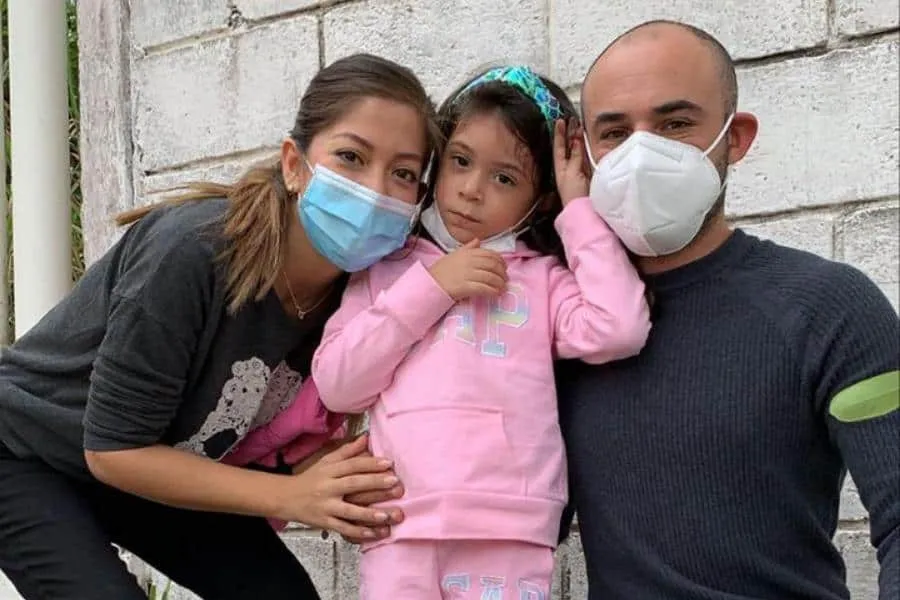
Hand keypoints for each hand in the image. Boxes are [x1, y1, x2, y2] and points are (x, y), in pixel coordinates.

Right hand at [275, 434, 398, 539]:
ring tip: (387, 515)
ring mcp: (326, 507)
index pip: (352, 465)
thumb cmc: (310, 479)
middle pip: (353, 484)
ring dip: (369, 514)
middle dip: (375, 483)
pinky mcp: (324, 522)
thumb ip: (347, 451)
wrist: (284, 498)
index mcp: (329, 470)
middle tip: (395, 483)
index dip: (371, 463)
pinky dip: (358, 532)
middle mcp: (328, 488)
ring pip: (349, 511)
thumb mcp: (326, 462)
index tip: (389, 463)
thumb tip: (366, 438)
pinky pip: (343, 528)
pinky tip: (373, 533)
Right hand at [429, 239, 507, 299]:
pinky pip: (484, 288)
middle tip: (505, 280)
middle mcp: (469, 261)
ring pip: (491, 277)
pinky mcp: (466, 286)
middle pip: (493, 266)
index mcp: (468, 252)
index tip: (504, 268)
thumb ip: (468, 248)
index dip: (501, 261)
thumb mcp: (454, 254)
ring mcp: (468, 274)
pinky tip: (496, 294)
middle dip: (502, 273)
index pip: (491, 254)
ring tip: (502, 288)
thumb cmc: (441, 270)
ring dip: (500, 284)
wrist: (429, 284)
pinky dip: (493, 291)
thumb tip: (478, 241)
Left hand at [554, 118, 588, 205]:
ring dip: (579, 138)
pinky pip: (587, 156)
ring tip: (580, 125)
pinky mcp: (589, 172)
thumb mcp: (572, 172)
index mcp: (560, 167)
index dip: (559, 134)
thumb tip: (576, 141)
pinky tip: (588, 139)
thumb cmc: (574, 194)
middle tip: (573, 119)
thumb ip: (575, 156)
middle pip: (569, 146)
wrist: (585, 209)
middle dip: (570, 133)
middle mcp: (569, 167)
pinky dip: (587, 147)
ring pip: (578, 149)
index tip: (560, 121)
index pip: (559, 147)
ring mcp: (579, 169)